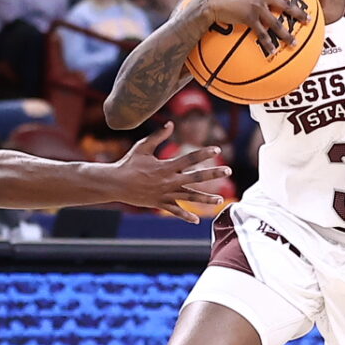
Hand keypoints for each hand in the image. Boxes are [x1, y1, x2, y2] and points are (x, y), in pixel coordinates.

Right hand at [109, 125, 229, 218]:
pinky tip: (196, 221)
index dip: (203, 153)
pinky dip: (185, 216)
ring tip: (220, 200)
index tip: (217, 149)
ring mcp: (165, 193)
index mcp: (166, 166)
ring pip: (189, 197)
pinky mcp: (160, 203)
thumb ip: (158, 136)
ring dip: (205, 199)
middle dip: (213, 174)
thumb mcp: (143, 147)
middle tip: (228, 171)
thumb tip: (171, 124)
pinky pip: (175, 210)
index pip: (189, 158)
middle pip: (196, 177)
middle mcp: (169, 180)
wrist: (116, 184)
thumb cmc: (129, 163)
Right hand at [191, 0, 307, 53]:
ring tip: (294, 43)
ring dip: (286, 34)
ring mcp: (258, 7)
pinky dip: (267, 44)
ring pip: (277, 23)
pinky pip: (262, 34)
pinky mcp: (251, 19)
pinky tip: (272, 52)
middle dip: (299, 13)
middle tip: (308, 19)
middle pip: (285, 4)